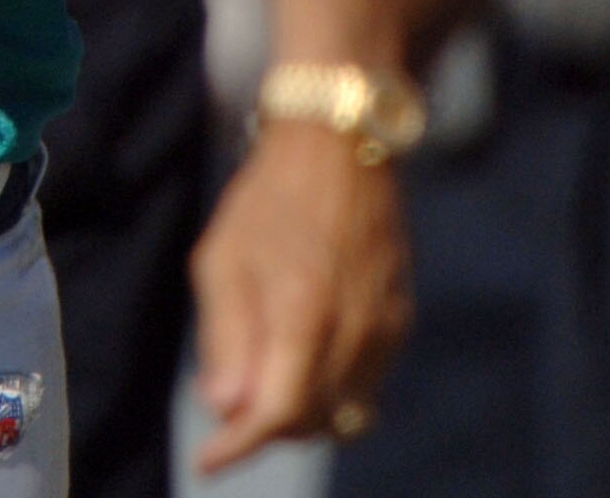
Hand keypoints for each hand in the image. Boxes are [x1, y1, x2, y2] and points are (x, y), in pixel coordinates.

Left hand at [189, 121, 412, 470]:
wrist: (341, 148)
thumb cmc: (267, 198)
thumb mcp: (223, 259)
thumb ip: (225, 337)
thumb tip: (224, 408)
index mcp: (305, 312)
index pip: (279, 412)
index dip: (242, 445)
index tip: (209, 461)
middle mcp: (355, 331)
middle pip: (313, 421)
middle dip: (266, 427)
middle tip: (228, 407)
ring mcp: (386, 329)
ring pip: (344, 411)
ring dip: (300, 412)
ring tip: (260, 380)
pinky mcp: (401, 322)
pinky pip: (366, 384)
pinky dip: (330, 389)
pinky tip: (299, 358)